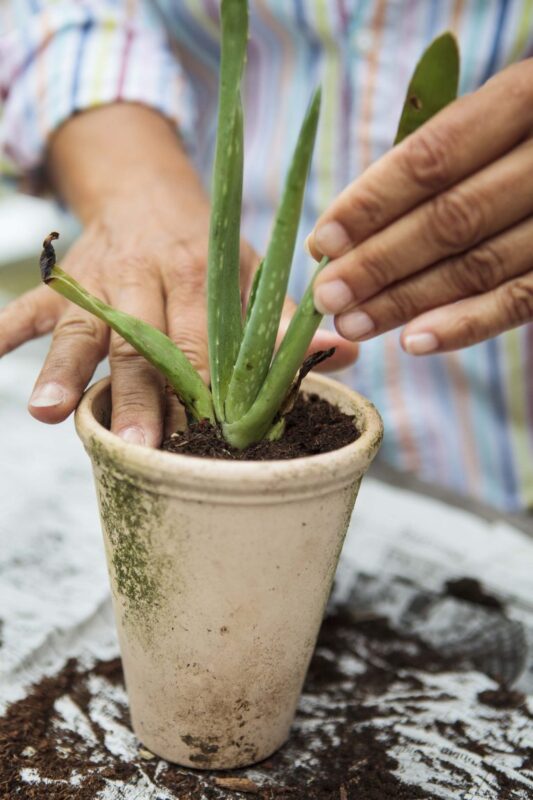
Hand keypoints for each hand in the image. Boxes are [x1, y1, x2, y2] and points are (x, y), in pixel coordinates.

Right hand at [0, 105, 356, 446]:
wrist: (148, 189)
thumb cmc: (209, 248)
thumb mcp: (252, 273)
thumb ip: (287, 321)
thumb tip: (348, 352)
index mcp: (200, 274)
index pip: (203, 342)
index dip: (207, 390)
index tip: (211, 438)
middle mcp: (146, 276)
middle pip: (141, 343)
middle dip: (138, 396)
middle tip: (139, 449)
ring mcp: (98, 278)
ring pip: (80, 326)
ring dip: (64, 367)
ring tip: (48, 412)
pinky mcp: (63, 280)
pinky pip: (30, 304)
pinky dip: (8, 328)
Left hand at [308, 59, 532, 353]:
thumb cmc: (521, 134)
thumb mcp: (489, 115)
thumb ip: (431, 160)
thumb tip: (336, 236)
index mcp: (523, 99)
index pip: (434, 160)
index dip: (372, 205)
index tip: (322, 242)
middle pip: (451, 219)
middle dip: (379, 263)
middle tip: (327, 296)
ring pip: (481, 266)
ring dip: (408, 301)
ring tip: (353, 323)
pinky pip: (521, 300)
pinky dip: (466, 325)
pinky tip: (413, 341)